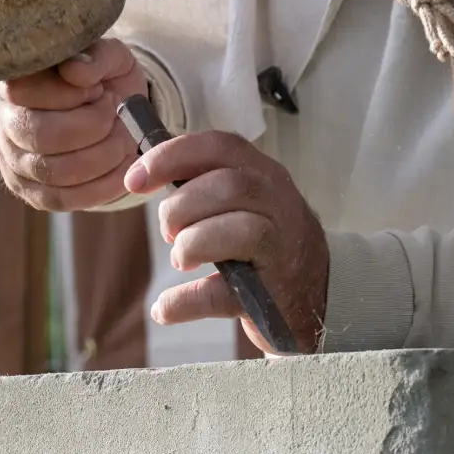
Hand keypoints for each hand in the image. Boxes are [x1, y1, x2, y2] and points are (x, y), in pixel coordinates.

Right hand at [0, 38, 147, 211]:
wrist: (114, 105)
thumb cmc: (105, 75)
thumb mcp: (110, 54)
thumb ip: (96, 55)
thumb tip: (75, 72)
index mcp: (11, 79)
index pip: (26, 92)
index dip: (74, 94)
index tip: (100, 89)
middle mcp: (1, 119)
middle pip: (41, 136)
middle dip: (93, 126)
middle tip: (116, 112)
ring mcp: (10, 158)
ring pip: (53, 172)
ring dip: (103, 156)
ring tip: (122, 137)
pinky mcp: (28, 189)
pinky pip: (61, 199)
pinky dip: (102, 187)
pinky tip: (124, 167)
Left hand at [124, 132, 329, 354]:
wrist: (318, 291)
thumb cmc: (268, 240)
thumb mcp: (248, 200)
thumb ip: (207, 184)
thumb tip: (143, 175)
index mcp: (264, 175)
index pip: (220, 147)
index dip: (173, 156)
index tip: (135, 179)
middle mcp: (277, 204)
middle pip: (227, 187)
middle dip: (181, 208)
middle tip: (169, 231)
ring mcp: (279, 248)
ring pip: (237, 231)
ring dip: (190, 244)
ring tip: (182, 259)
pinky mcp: (270, 294)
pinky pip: (222, 294)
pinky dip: (185, 300)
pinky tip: (166, 306)